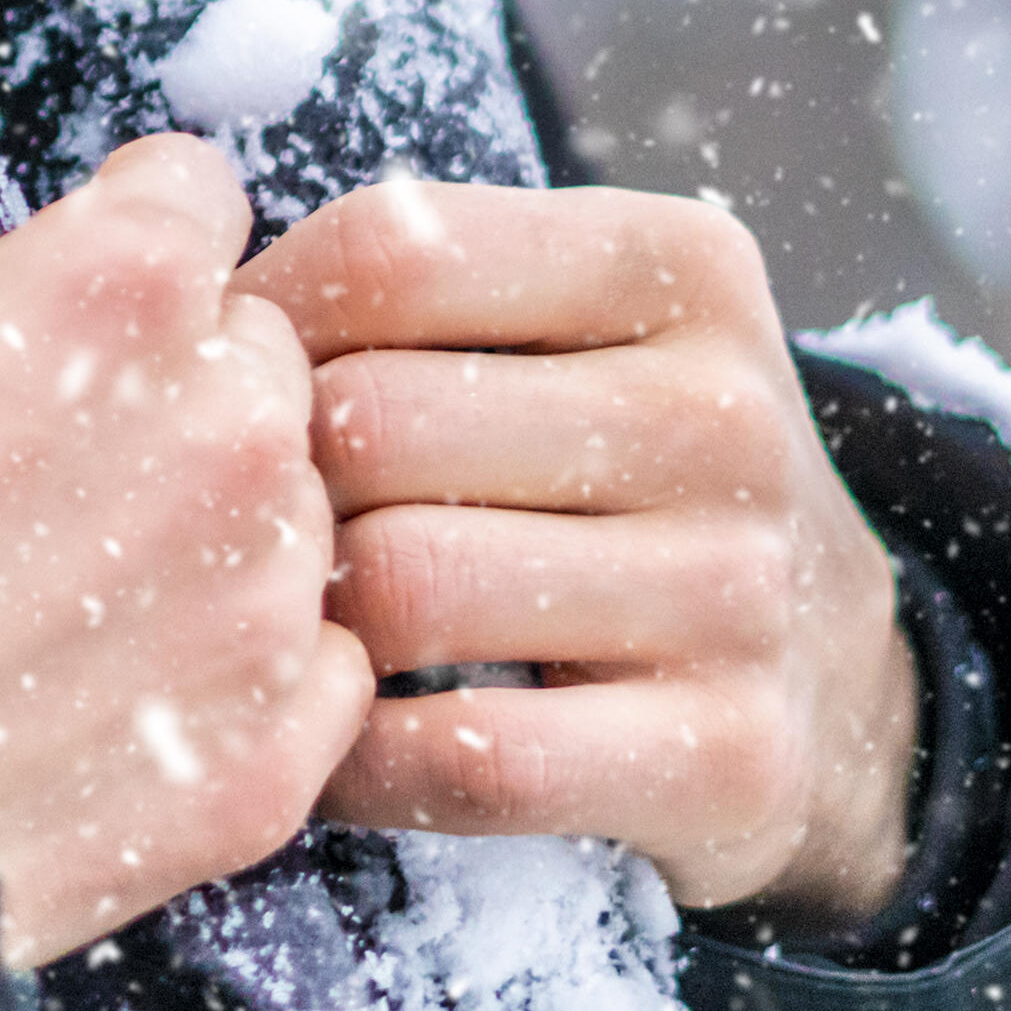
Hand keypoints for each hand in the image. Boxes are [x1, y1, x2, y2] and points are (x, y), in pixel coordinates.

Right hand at [0, 0, 376, 968]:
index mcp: (118, 288)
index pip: (195, 200)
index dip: (115, 247)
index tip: (44, 307)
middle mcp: (226, 429)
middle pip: (257, 360)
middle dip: (170, 392)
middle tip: (37, 463)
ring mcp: (253, 605)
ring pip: (295, 521)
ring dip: (212, 538)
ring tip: (65, 592)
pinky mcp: (256, 769)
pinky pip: (314, 685)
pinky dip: (238, 692)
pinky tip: (118, 700)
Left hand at [235, 182, 921, 926]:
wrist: (826, 665)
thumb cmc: (620, 469)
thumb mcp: (576, 324)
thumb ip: (418, 284)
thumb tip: (184, 293)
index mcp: (681, 265)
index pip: (394, 248)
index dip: (262, 313)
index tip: (219, 378)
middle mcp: (725, 414)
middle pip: (376, 422)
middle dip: (269, 483)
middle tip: (229, 527)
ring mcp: (738, 589)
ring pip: (406, 586)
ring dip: (301, 625)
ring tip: (276, 626)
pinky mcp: (728, 754)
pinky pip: (463, 759)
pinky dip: (354, 762)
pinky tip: (331, 741)